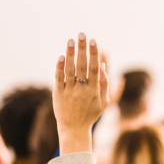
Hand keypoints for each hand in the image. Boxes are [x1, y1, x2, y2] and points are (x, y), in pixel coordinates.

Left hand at [54, 33, 108, 154]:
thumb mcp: (103, 103)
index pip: (95, 68)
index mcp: (94, 90)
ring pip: (70, 70)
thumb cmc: (90, 114)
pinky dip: (60, 67)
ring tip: (70, 40)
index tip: (94, 41)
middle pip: (82, 65)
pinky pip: (59, 78)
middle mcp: (82, 90)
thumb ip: (105, 85)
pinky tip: (61, 56)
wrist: (74, 129)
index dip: (94, 54)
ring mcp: (70, 91)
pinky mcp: (59, 94)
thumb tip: (103, 67)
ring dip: (70, 54)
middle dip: (82, 49)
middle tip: (81, 34)